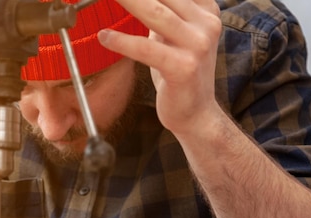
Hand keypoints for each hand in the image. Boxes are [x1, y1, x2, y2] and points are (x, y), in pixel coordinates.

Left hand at [98, 0, 221, 137]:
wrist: (196, 113)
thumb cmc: (180, 72)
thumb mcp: (175, 34)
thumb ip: (163, 11)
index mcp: (206, 9)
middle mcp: (206, 23)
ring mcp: (198, 45)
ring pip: (156, 13)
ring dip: (126, 1)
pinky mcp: (183, 68)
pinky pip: (146, 49)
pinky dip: (122, 42)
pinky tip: (103, 37)